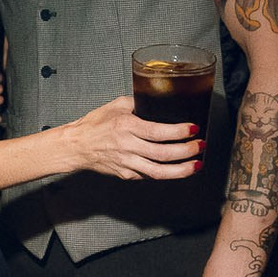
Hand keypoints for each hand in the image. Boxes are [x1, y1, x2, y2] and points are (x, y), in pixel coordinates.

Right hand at [63, 96, 202, 178]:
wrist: (76, 146)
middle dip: (187, 151)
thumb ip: (139, 103)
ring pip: (159, 172)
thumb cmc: (95, 124)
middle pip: (163, 154)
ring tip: (197, 165)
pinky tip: (178, 169)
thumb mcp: (116, 105)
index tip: (194, 129)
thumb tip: (160, 101)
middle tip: (201, 146)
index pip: (158, 132)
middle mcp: (127, 146)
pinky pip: (149, 175)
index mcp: (126, 126)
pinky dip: (166, 173)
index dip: (180, 132)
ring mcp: (126, 163)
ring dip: (182, 170)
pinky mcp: (126, 174)